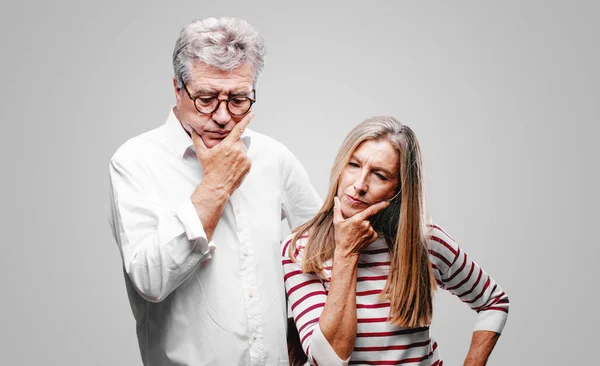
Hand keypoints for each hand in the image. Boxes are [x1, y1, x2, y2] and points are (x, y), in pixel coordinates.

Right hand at [189, 112, 252, 240]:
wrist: (217, 185)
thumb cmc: (210, 170)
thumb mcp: (202, 153)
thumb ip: (197, 140)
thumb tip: (193, 130)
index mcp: (228, 145)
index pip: (238, 129)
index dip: (245, 120)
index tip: (251, 114)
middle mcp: (238, 150)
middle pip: (238, 141)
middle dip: (232, 144)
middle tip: (224, 154)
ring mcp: (244, 158)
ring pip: (242, 150)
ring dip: (236, 153)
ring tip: (228, 162)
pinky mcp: (248, 165)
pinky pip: (246, 158)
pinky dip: (241, 160)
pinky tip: (233, 166)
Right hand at [332, 196, 388, 257]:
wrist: (347, 252)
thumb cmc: (341, 237)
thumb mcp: (337, 222)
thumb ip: (337, 209)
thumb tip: (336, 198)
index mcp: (358, 219)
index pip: (372, 209)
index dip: (381, 205)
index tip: (387, 202)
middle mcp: (366, 225)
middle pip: (368, 217)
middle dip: (363, 219)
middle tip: (355, 226)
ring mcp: (371, 231)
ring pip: (370, 224)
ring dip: (365, 226)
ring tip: (356, 232)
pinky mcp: (374, 237)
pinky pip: (373, 230)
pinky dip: (368, 231)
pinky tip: (361, 236)